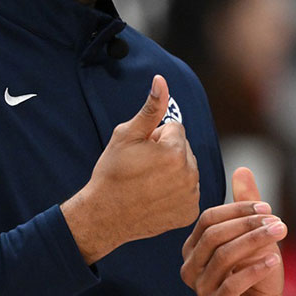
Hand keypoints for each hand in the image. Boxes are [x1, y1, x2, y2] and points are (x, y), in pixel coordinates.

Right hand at [62, 75, 200, 262]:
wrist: (104, 215)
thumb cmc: (112, 172)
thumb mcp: (126, 135)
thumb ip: (151, 108)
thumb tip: (162, 80)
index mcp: (175, 151)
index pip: (174, 129)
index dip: (154, 137)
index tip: (140, 152)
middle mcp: (190, 174)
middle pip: (184, 149)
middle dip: (167, 153)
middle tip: (142, 168)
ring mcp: (192, 195)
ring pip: (187, 170)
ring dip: (173, 172)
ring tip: (148, 183)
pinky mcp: (190, 211)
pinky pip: (188, 191)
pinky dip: (176, 192)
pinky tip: (156, 197)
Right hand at [180, 167, 288, 295]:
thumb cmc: (258, 275)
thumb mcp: (256, 236)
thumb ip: (247, 206)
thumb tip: (242, 169)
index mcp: (195, 248)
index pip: (208, 219)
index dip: (237, 210)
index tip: (267, 207)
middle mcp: (191, 268)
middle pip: (213, 236)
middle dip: (247, 224)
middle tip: (278, 221)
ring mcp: (201, 290)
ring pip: (223, 257)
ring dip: (254, 242)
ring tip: (280, 234)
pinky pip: (231, 285)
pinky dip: (254, 269)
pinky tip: (274, 261)